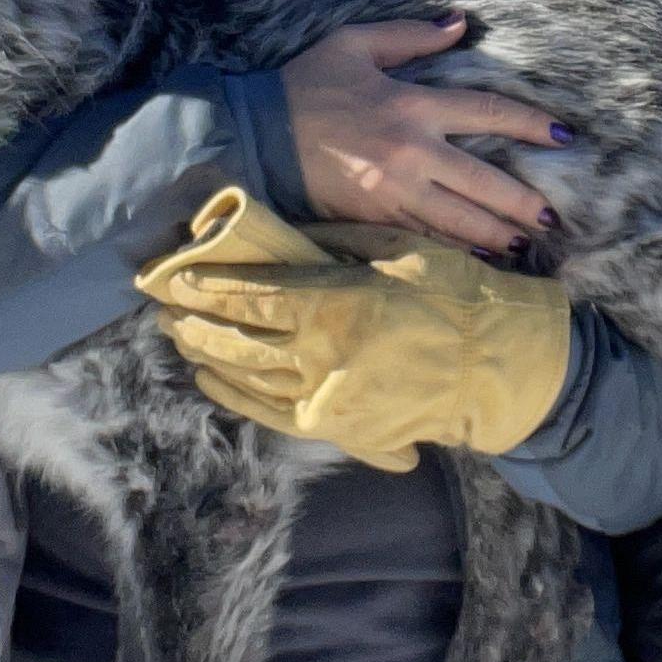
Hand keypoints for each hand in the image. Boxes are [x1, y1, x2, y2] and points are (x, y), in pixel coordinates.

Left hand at [140, 199, 572, 464]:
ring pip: (245, 375)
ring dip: (204, 353)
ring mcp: (325, 399)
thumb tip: (285, 231)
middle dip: (191, 319)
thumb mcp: (400, 251)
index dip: (204, 285)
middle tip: (157, 303)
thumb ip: (336, 242)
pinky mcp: (337, 430)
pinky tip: (208, 378)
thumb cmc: (459, 299)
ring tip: (175, 335)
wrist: (504, 372)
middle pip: (234, 336)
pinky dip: (232, 394)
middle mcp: (319, 356)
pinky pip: (268, 412)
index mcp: (334, 305)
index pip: (248, 293)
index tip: (170, 274)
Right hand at [281, 16, 570, 251]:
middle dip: (523, 200)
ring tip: (524, 241)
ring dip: (498, 233)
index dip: (530, 124)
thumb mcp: (352, 44)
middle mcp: (412, 151)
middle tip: (551, 215)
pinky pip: (428, 237)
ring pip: (461, 219)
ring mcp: (394, 190)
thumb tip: (459, 23)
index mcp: (411, 104)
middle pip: (484, 181)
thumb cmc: (303, 86)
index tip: (564, 136)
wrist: (253, 136)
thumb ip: (409, 35)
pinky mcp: (375, 216)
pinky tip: (481, 256)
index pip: (487, 112)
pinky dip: (458, 248)